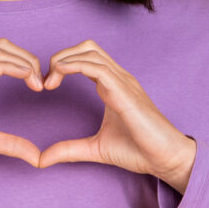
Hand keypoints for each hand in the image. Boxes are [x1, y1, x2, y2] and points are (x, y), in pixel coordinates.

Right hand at [0, 38, 44, 180]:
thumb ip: (11, 144)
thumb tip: (37, 157)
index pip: (5, 55)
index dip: (27, 64)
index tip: (42, 85)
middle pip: (4, 45)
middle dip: (28, 57)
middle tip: (44, 81)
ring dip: (23, 62)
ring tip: (38, 82)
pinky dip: (11, 67)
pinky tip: (26, 78)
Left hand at [37, 40, 195, 190]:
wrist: (166, 159)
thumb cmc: (139, 150)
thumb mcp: (95, 149)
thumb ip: (69, 150)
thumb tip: (42, 159)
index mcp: (112, 85)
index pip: (85, 58)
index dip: (62, 64)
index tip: (46, 85)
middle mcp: (119, 78)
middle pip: (87, 47)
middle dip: (61, 56)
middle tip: (45, 80)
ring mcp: (124, 82)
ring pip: (91, 52)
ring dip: (64, 60)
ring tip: (49, 81)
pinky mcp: (126, 93)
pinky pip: (99, 69)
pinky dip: (76, 66)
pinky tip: (60, 75)